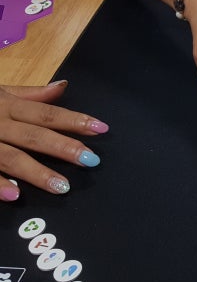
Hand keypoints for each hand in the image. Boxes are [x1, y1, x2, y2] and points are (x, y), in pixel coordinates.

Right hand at [0, 82, 107, 201]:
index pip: (46, 113)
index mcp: (5, 105)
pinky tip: (14, 195)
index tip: (102, 129)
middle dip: (63, 147)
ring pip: (10, 156)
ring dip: (36, 172)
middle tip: (92, 160)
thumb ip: (29, 94)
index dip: (75, 121)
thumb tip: (63, 87)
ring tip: (62, 187)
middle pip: (33, 135)